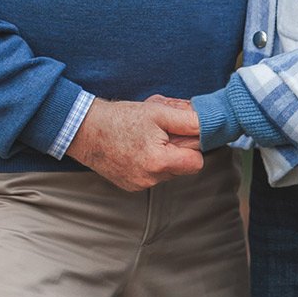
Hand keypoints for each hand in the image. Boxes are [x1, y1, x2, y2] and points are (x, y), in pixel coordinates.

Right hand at [68, 98, 204, 190]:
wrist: (85, 130)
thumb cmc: (121, 118)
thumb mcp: (158, 111)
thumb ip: (189, 120)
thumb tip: (212, 123)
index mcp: (159, 162)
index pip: (197, 162)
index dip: (194, 146)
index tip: (184, 133)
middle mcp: (150, 179)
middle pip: (183, 166)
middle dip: (180, 147)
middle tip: (163, 130)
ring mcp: (139, 185)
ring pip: (169, 170)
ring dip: (166, 154)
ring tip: (148, 137)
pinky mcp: (131, 185)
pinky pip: (154, 174)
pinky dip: (152, 160)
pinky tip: (138, 146)